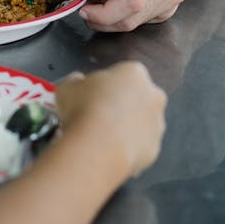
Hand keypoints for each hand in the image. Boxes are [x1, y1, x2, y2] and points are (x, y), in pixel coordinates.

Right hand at [55, 62, 166, 176]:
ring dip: (127, 128)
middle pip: (138, 97)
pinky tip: (109, 151)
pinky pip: (140, 147)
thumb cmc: (84, 110)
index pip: (122, 74)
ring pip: (142, 124)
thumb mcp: (67, 86)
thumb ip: (76, 82)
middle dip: (123, 105)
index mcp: (134, 72)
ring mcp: (157, 124)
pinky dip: (128, 149)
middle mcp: (152, 96)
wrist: (97, 146)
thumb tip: (77, 82)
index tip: (93, 94)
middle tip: (99, 114)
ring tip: (102, 136)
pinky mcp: (155, 149)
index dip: (105, 85)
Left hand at [61, 0, 194, 31]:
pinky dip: (124, 13)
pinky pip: (142, 19)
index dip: (104, 13)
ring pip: (136, 21)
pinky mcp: (172, 7)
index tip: (83, 8)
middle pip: (132, 16)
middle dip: (102, 17)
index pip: (132, 0)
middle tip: (87, 0)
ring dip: (112, 15)